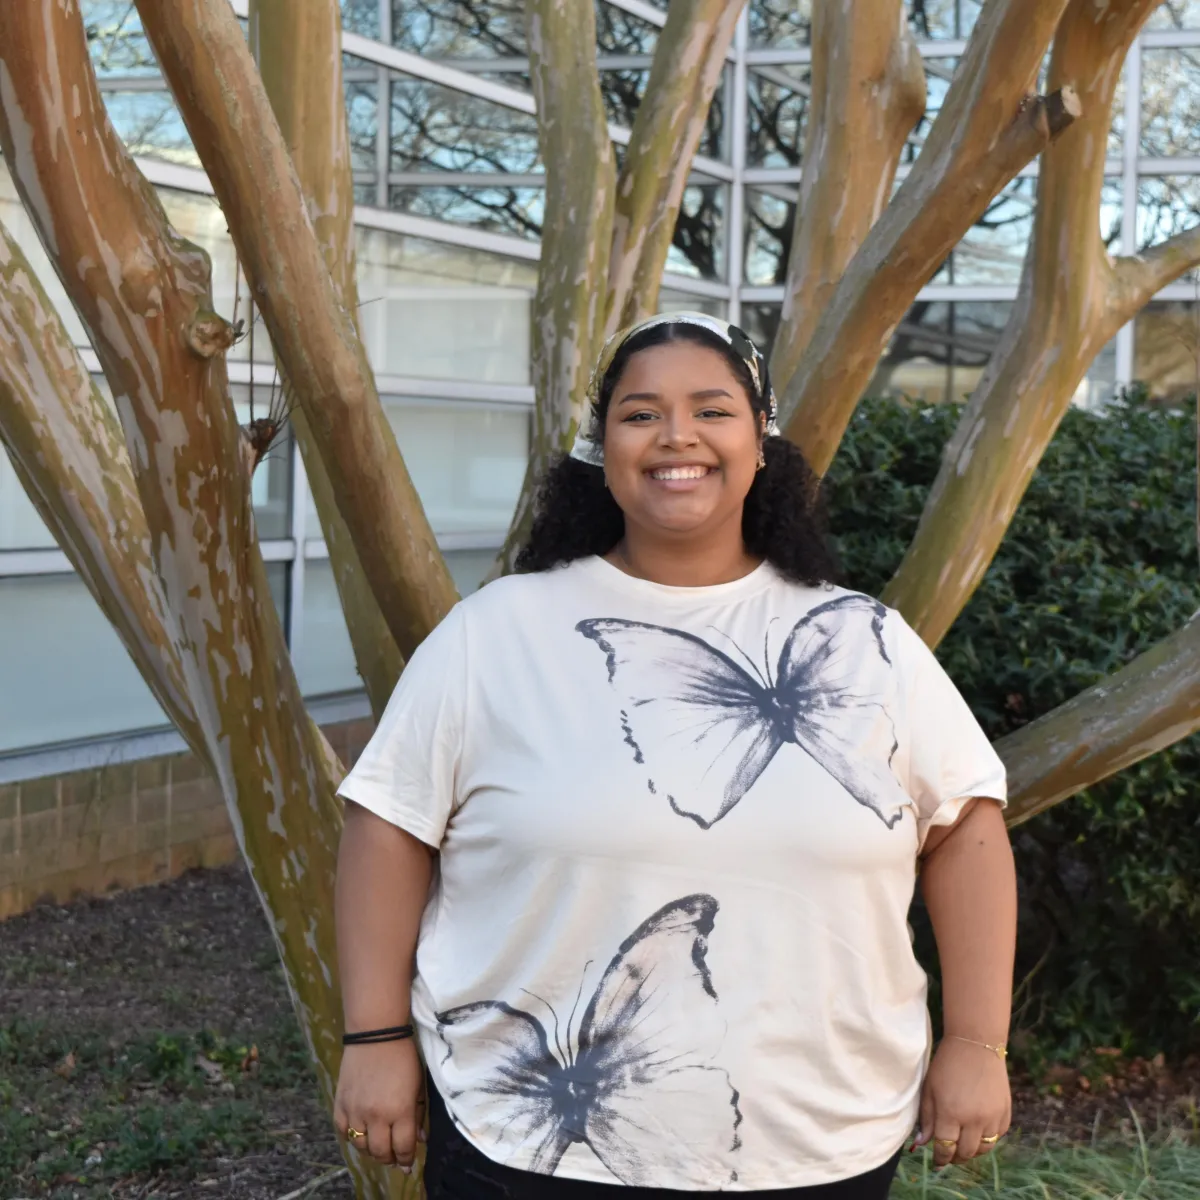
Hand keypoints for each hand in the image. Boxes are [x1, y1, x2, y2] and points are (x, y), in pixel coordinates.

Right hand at [333, 1036, 424, 1171]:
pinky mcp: (340, 1104)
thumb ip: (419, 1114)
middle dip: (389, 1158)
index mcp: (400, 1110)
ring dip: (371, 1150)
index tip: (408, 1163)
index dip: (406, 1159)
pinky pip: (343, 1132)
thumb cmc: (403, 1057)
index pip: (402, 1148)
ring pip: (360, 1146)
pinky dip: (351, 1136)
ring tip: (378, 1144)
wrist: (375, 1034)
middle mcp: (376, 1116)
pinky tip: (360, 1132)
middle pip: (380, 1153)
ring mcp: (355, 1111)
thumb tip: (420, 1139)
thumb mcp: (418, 1085)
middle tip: (394, 1155)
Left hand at [913, 1037, 1010, 1166]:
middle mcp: (974, 1119)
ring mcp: (992, 1117)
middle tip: (949, 1155)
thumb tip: (922, 1143)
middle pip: (966, 1152)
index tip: (937, 1161)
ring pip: (984, 1148)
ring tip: (963, 1145)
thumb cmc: (947, 1064)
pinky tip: (978, 1131)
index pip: (945, 1148)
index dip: (940, 1158)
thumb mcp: (929, 1088)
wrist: (976, 1044)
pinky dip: (987, 1138)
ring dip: (972, 1151)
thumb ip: (926, 1118)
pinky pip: (997, 1136)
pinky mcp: (1006, 1113)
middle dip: (955, 1157)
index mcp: (950, 1112)